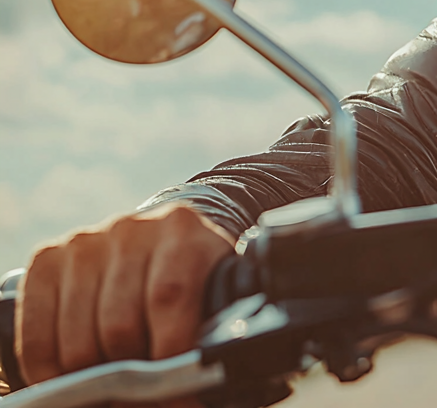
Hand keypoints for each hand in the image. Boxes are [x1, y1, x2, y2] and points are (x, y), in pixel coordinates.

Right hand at [16, 202, 233, 387]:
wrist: (162, 240)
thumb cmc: (194, 276)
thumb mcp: (215, 292)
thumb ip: (210, 331)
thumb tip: (191, 392)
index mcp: (182, 231)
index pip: (169, 298)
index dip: (169, 356)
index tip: (174, 393)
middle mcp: (130, 230)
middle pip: (118, 325)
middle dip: (130, 374)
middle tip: (139, 394)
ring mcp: (85, 244)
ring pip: (78, 338)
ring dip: (93, 375)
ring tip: (112, 385)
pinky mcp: (47, 261)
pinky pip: (36, 333)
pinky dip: (48, 370)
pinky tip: (69, 380)